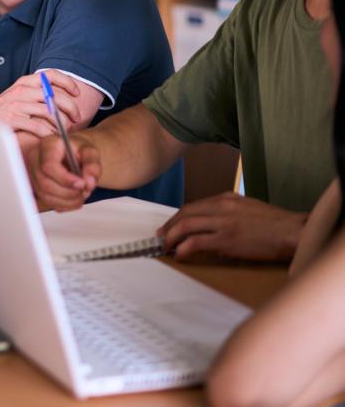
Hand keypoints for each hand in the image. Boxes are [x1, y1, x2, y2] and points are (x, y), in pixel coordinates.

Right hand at [0, 70, 81, 136]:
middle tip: (77, 117)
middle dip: (71, 107)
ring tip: (65, 129)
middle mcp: (22, 90)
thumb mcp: (19, 94)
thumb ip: (37, 92)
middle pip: (55, 95)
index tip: (77, 93)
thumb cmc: (4, 109)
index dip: (68, 82)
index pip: (51, 74)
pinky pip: (38, 126)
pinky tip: (50, 136)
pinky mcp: (12, 119)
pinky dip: (48, 133)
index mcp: (25, 81)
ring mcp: (17, 104)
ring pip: (49, 112)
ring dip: (61, 123)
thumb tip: (63, 97)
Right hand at [31, 133, 99, 210]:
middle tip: (84, 191)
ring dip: (67, 201)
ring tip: (81, 195)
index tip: (81, 183)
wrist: (74, 153)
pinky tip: (74, 199)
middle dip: (68, 192)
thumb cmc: (79, 150)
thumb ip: (92, 165)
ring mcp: (34, 174)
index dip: (65, 179)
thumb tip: (89, 182)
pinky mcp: (36, 186)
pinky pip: (47, 201)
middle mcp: (36, 159)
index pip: (49, 166)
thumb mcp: (90, 152)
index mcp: (49, 145)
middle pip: (45, 183)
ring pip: (45, 195)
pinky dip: (64, 205)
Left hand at [156, 193, 307, 261]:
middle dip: (168, 226)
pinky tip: (179, 254)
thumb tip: (214, 228)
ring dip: (171, 237)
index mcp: (226, 198)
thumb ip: (228, 213)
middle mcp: (221, 207)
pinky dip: (183, 248)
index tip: (169, 226)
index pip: (192, 206)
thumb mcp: (248, 208)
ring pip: (186, 226)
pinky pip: (196, 242)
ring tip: (165, 246)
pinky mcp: (227, 239)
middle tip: (160, 237)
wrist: (293, 232)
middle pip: (184, 214)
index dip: (177, 217)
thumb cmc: (275, 224)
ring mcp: (223, 222)